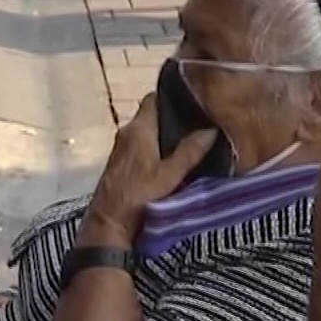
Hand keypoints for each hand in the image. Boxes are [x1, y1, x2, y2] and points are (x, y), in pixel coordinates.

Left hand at [84, 92, 221, 240]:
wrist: (109, 225)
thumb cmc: (138, 197)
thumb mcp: (170, 175)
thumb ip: (190, 151)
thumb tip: (211, 129)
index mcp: (138, 129)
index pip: (154, 98)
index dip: (172, 95)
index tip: (194, 98)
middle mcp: (127, 133)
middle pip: (152, 115)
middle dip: (173, 116)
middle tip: (199, 120)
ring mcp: (121, 148)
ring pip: (147, 131)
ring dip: (165, 133)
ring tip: (192, 137)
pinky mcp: (120, 163)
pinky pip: (142, 145)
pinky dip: (157, 146)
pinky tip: (173, 157)